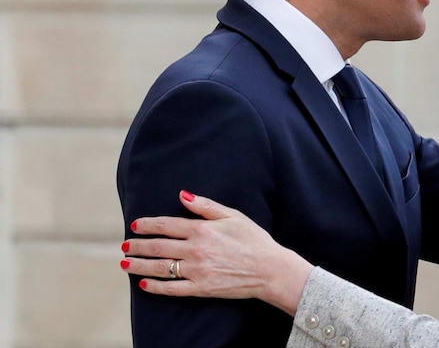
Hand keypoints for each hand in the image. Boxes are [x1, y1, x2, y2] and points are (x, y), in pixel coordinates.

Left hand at [120, 191, 311, 315]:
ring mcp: (196, 271)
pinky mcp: (200, 288)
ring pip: (159, 268)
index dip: (148, 225)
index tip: (135, 225)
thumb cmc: (254, 240)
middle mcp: (195, 250)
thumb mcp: (233, 216)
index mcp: (202, 229)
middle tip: (124, 246)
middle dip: (137, 246)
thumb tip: (183, 195)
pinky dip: (156, 287)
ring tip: (125, 264)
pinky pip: (172, 289)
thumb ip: (206, 205)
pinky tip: (145, 284)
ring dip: (139, 265)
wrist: (270, 269)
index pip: (166, 225)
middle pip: (157, 247)